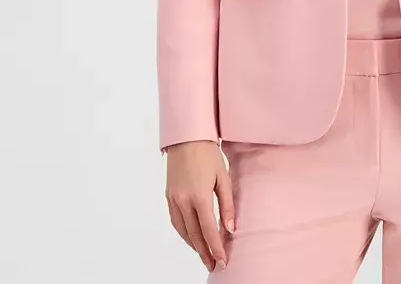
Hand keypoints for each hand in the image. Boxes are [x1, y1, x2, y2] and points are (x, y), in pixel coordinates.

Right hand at [164, 140, 234, 271]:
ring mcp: (173, 199)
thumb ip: (227, 204)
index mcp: (199, 196)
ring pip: (183, 231)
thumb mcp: (223, 177)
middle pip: (194, 235)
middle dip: (205, 252)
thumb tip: (230, 228)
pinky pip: (175, 221)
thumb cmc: (207, 154)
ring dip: (194, 245)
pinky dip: (184, 233)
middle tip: (214, 265)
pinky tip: (192, 238)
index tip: (223, 261)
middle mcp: (183, 201)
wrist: (186, 137)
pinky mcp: (168, 196)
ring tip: (205, 255)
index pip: (208, 230)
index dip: (216, 248)